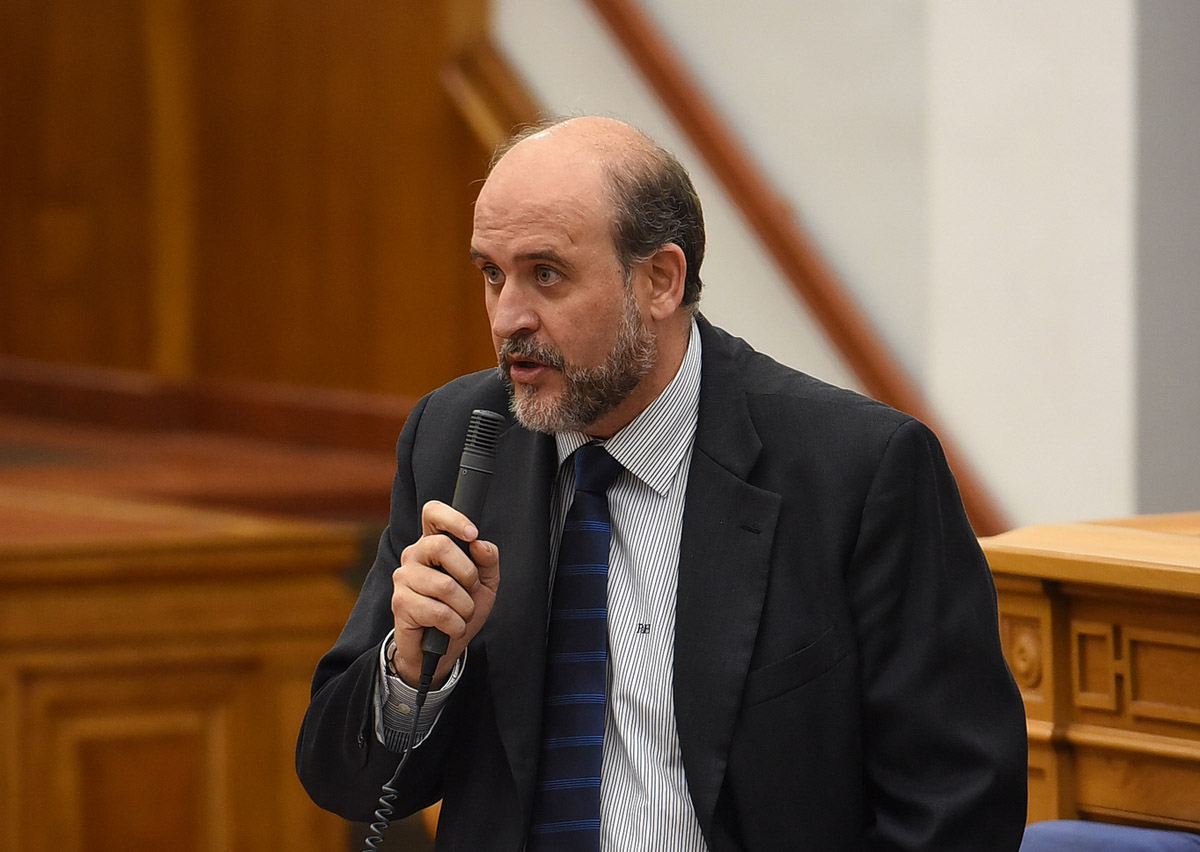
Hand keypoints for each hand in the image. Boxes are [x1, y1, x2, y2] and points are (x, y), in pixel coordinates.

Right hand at [390, 500, 499, 686]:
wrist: (442, 649)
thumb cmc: (460, 610)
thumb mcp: (485, 584)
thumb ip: (488, 560)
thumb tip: (480, 545)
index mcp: (433, 544)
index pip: (433, 513)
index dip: (453, 518)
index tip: (472, 535)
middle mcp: (414, 555)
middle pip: (441, 545)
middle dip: (468, 573)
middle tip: (470, 590)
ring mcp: (403, 578)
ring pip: (445, 585)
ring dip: (464, 606)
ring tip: (460, 614)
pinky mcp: (400, 603)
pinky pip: (439, 611)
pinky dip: (454, 624)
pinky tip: (450, 628)